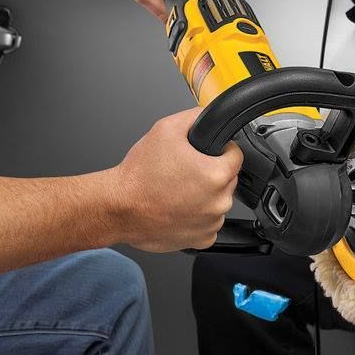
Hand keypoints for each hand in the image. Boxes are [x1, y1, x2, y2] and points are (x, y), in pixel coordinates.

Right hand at [109, 108, 242, 251]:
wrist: (118, 208)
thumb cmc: (138, 176)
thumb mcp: (166, 129)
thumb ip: (195, 118)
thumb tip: (210, 114)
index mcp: (217, 174)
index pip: (236, 155)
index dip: (220, 150)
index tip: (206, 154)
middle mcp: (219, 201)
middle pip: (227, 179)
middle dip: (210, 173)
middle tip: (184, 172)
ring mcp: (211, 223)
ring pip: (218, 202)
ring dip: (204, 196)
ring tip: (177, 191)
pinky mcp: (202, 239)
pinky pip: (208, 223)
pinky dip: (197, 217)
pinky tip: (178, 209)